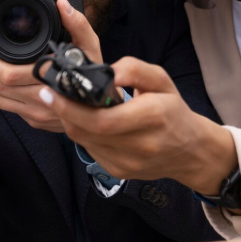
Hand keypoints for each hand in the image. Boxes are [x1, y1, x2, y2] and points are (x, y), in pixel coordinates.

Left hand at [0, 0, 100, 131]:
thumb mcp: (91, 47)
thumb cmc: (96, 75)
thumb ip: (77, 24)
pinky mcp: (34, 121)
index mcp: (53, 80)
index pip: (10, 75)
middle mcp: (44, 101)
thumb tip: (62, 4)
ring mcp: (38, 114)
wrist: (104, 108)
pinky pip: (5, 108)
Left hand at [38, 56, 235, 193]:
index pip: (101, 119)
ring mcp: (127, 163)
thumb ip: (134, 69)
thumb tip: (108, 70)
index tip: (51, 91)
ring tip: (68, 104)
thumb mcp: (162, 81)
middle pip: (85, 131)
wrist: (190, 151)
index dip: (70, 107)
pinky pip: (90, 150)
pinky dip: (84, 134)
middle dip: (63, 112)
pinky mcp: (118, 172)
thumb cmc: (173, 111)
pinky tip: (87, 122)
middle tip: (50, 94)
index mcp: (152, 117)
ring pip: (83, 141)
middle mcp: (140, 145)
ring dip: (71, 122)